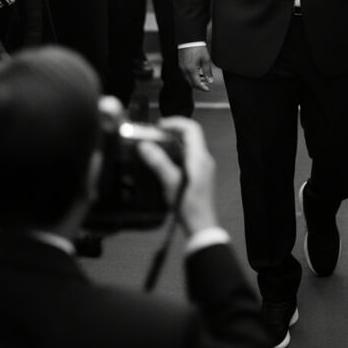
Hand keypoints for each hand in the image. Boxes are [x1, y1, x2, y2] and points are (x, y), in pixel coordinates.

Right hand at [137, 117, 219, 235]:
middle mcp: (204, 158)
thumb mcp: (170, 182)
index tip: (158, 126)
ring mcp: (203, 167)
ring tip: (155, 145)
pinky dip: (175, 153)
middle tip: (153, 134)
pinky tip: (162, 160)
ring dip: (172, 142)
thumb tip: (144, 145)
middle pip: (190, 135)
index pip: (191, 128)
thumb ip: (158, 162)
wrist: (201, 225)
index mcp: (200, 157)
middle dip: (171, 131)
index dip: (174, 123)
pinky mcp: (200, 174)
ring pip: (189, 145)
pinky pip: (188, 156)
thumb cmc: (188, 205)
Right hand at [179, 44, 213, 91]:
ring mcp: (181, 67)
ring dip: (195, 81)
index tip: (208, 89)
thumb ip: (208, 71)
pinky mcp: (181, 65)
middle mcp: (184, 70)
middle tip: (206, 84)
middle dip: (199, 85)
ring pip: (188, 79)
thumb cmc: (198, 48)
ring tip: (204, 78)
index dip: (203, 88)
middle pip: (191, 83)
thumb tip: (210, 81)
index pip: (196, 84)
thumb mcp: (206, 59)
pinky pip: (185, 74)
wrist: (189, 39)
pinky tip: (198, 72)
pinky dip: (191, 76)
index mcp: (191, 70)